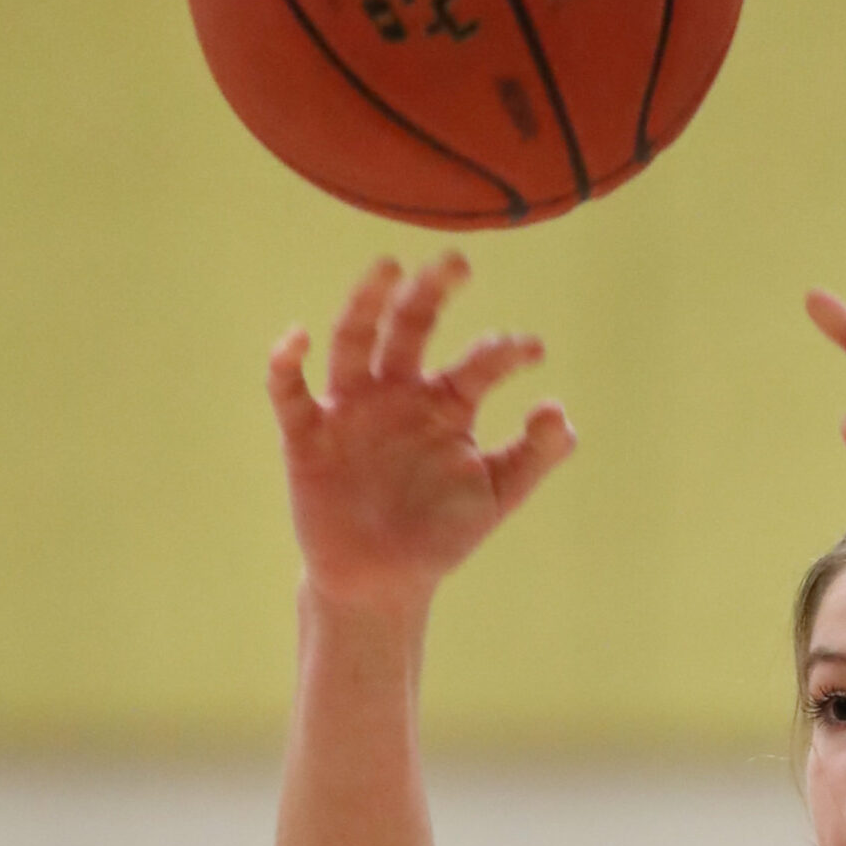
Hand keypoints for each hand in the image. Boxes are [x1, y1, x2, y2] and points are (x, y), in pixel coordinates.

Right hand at [267, 254, 574, 616]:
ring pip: (354, 341)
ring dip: (366, 303)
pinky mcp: (307, 435)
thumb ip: (533, 456)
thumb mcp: (496, 496)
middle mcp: (397, 393)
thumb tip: (559, 410)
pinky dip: (286, 362)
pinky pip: (289, 392)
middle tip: (458, 263)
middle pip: (411, 327)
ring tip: (389, 267)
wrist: (382, 582)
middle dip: (431, 292)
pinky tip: (297, 338)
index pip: (477, 363)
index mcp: (445, 404)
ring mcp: (351, 409)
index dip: (504, 353)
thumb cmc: (440, 534)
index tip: (533, 351)